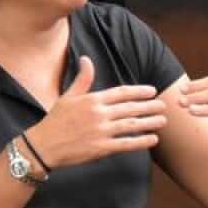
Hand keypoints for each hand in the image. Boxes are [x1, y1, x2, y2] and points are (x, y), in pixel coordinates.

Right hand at [26, 56, 166, 167]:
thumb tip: (86, 59)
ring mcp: (100, 131)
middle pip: (130, 108)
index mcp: (92, 100)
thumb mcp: (68, 96)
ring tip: (163, 120)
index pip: (121, 92)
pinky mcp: (101, 148)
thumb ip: (82, 79)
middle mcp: (98, 114)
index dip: (138, 91)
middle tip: (164, 105)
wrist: (43, 145)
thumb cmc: (56, 120)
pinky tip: (153, 139)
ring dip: (149, 122)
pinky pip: (126, 144)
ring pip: (131, 125)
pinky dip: (141, 141)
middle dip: (149, 106)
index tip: (152, 91)